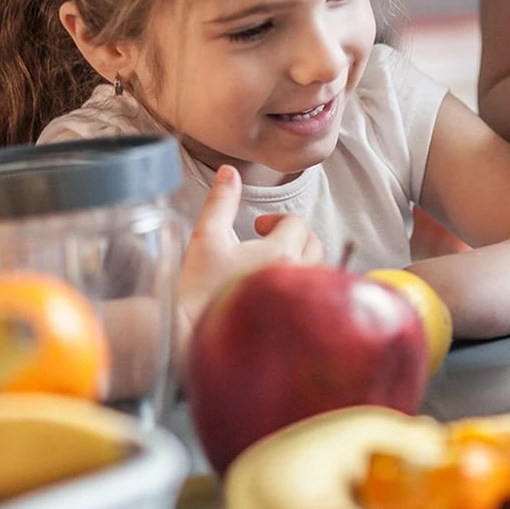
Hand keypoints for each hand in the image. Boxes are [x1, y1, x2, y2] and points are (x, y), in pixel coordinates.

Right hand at [174, 166, 325, 383]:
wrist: (190, 337)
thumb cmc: (198, 289)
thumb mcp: (206, 238)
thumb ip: (221, 202)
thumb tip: (228, 171)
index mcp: (280, 253)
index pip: (296, 223)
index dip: (276, 220)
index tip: (257, 227)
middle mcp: (298, 276)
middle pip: (315, 244)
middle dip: (295, 237)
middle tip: (268, 242)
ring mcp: (300, 303)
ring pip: (319, 272)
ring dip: (302, 262)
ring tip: (274, 265)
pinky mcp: (298, 323)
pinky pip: (316, 301)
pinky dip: (306, 290)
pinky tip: (281, 294)